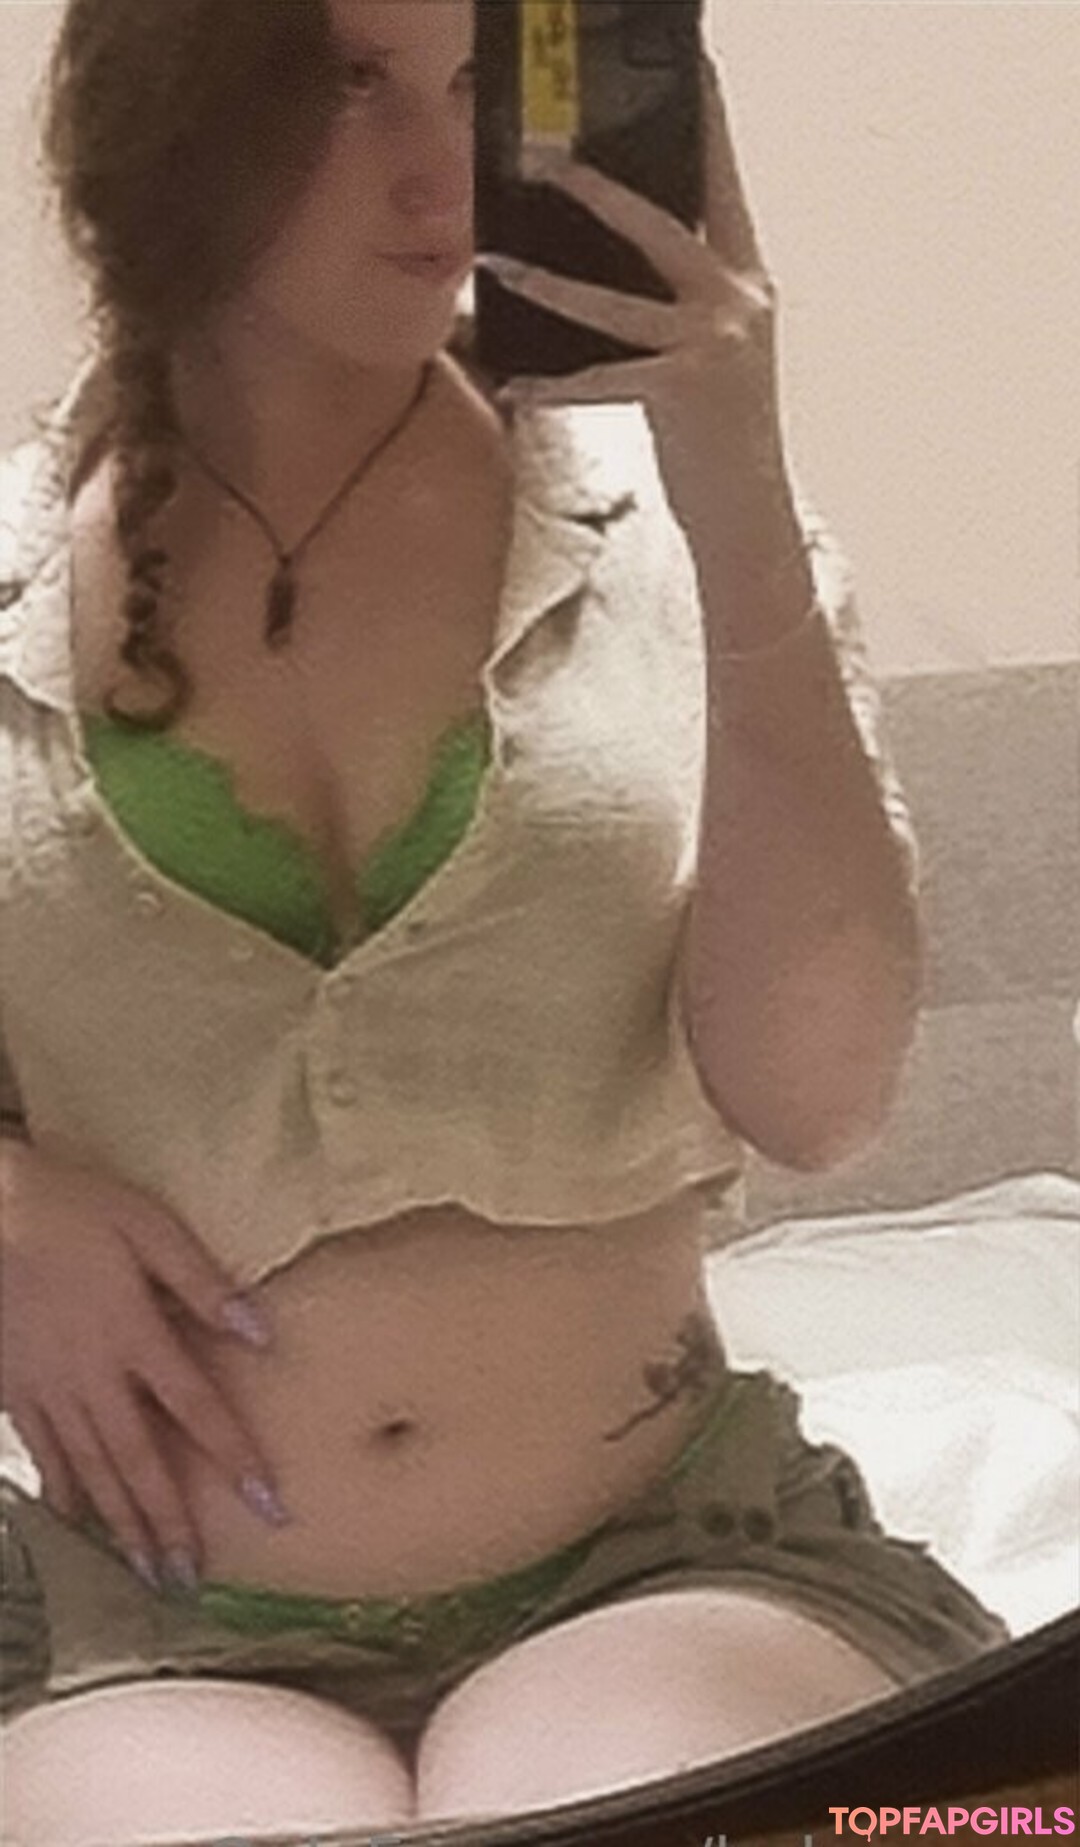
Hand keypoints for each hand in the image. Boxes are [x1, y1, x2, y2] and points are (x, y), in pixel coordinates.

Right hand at [0, 1142, 288, 1590]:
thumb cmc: (72, 1207)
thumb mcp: (148, 1226)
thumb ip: (203, 1282)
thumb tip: (261, 1333)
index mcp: (136, 1334)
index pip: (199, 1409)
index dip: (235, 1458)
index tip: (270, 1504)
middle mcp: (94, 1376)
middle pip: (141, 1461)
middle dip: (171, 1522)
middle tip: (194, 1578)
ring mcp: (48, 1389)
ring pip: (92, 1470)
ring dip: (122, 1524)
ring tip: (147, 1572)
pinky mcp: (13, 1390)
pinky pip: (43, 1455)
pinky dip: (64, 1495)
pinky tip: (76, 1526)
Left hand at [476, 52, 786, 511]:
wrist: (750, 512)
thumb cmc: (720, 432)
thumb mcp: (712, 351)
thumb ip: (681, 300)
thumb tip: (613, 259)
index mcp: (744, 280)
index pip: (721, 184)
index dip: (708, 122)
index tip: (694, 67)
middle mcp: (735, 303)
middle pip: (658, 224)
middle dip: (595, 187)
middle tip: (543, 155)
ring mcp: (711, 347)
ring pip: (613, 301)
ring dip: (547, 283)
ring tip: (497, 262)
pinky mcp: (682, 394)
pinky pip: (601, 380)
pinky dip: (554, 385)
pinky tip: (516, 385)